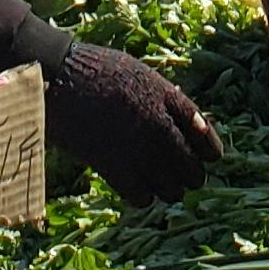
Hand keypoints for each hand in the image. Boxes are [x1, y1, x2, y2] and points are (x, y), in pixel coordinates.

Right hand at [43, 41, 222, 202]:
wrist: (58, 75)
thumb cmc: (98, 71)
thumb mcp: (143, 76)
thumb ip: (168, 102)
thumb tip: (194, 127)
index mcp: (168, 99)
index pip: (205, 135)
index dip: (209, 151)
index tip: (208, 158)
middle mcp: (159, 126)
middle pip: (192, 169)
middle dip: (189, 175)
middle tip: (180, 176)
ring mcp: (138, 148)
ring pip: (171, 190)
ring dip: (166, 189)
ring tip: (157, 182)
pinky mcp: (114, 167)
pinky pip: (143, 198)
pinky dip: (142, 196)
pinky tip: (134, 185)